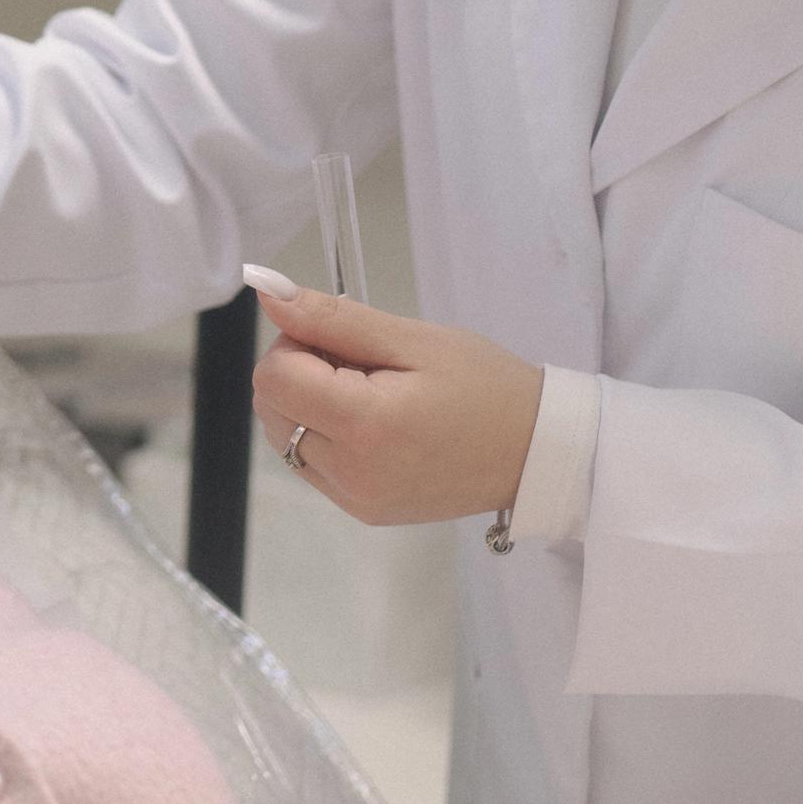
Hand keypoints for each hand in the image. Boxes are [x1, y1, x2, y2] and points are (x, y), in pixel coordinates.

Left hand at [247, 275, 543, 526]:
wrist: (537, 452)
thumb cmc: (485, 386)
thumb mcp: (412, 339)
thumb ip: (332, 318)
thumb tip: (265, 292)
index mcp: (365, 427)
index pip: (273, 377)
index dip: (296, 344)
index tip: (344, 341)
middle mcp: (350, 474)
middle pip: (271, 407)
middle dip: (300, 373)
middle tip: (363, 364)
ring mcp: (354, 500)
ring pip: (284, 436)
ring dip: (309, 405)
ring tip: (372, 394)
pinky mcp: (362, 511)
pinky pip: (311, 463)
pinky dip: (324, 434)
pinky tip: (373, 423)